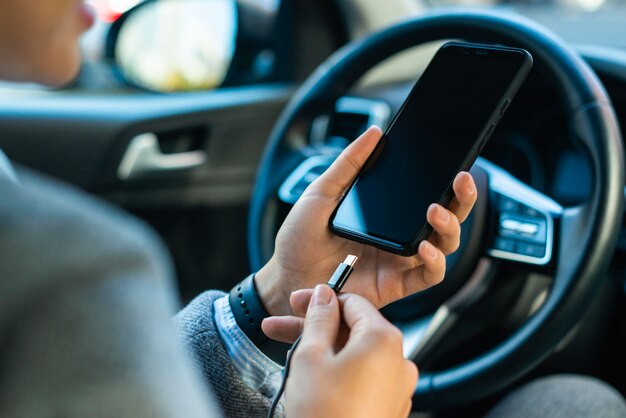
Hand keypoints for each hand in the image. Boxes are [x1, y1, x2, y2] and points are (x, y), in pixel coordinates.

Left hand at [256, 126, 476, 315]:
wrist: (286, 277)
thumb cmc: (300, 239)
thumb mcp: (321, 193)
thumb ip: (348, 164)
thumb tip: (374, 133)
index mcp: (386, 213)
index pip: (426, 194)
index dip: (447, 181)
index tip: (455, 162)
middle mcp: (399, 236)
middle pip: (446, 218)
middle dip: (462, 200)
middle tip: (461, 180)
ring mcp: (400, 261)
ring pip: (445, 245)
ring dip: (448, 227)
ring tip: (435, 211)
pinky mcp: (397, 284)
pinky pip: (429, 275)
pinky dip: (434, 262)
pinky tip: (423, 247)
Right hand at [284, 285, 416, 417]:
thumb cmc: (325, 415)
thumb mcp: (311, 356)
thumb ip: (319, 319)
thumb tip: (324, 296)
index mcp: (384, 340)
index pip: (353, 303)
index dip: (321, 300)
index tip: (297, 302)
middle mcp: (399, 361)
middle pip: (354, 330)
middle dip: (316, 327)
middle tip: (283, 326)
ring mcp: (397, 388)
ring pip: (356, 355)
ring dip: (324, 350)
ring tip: (290, 355)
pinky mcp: (390, 408)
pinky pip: (365, 377)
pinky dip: (341, 371)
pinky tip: (313, 377)